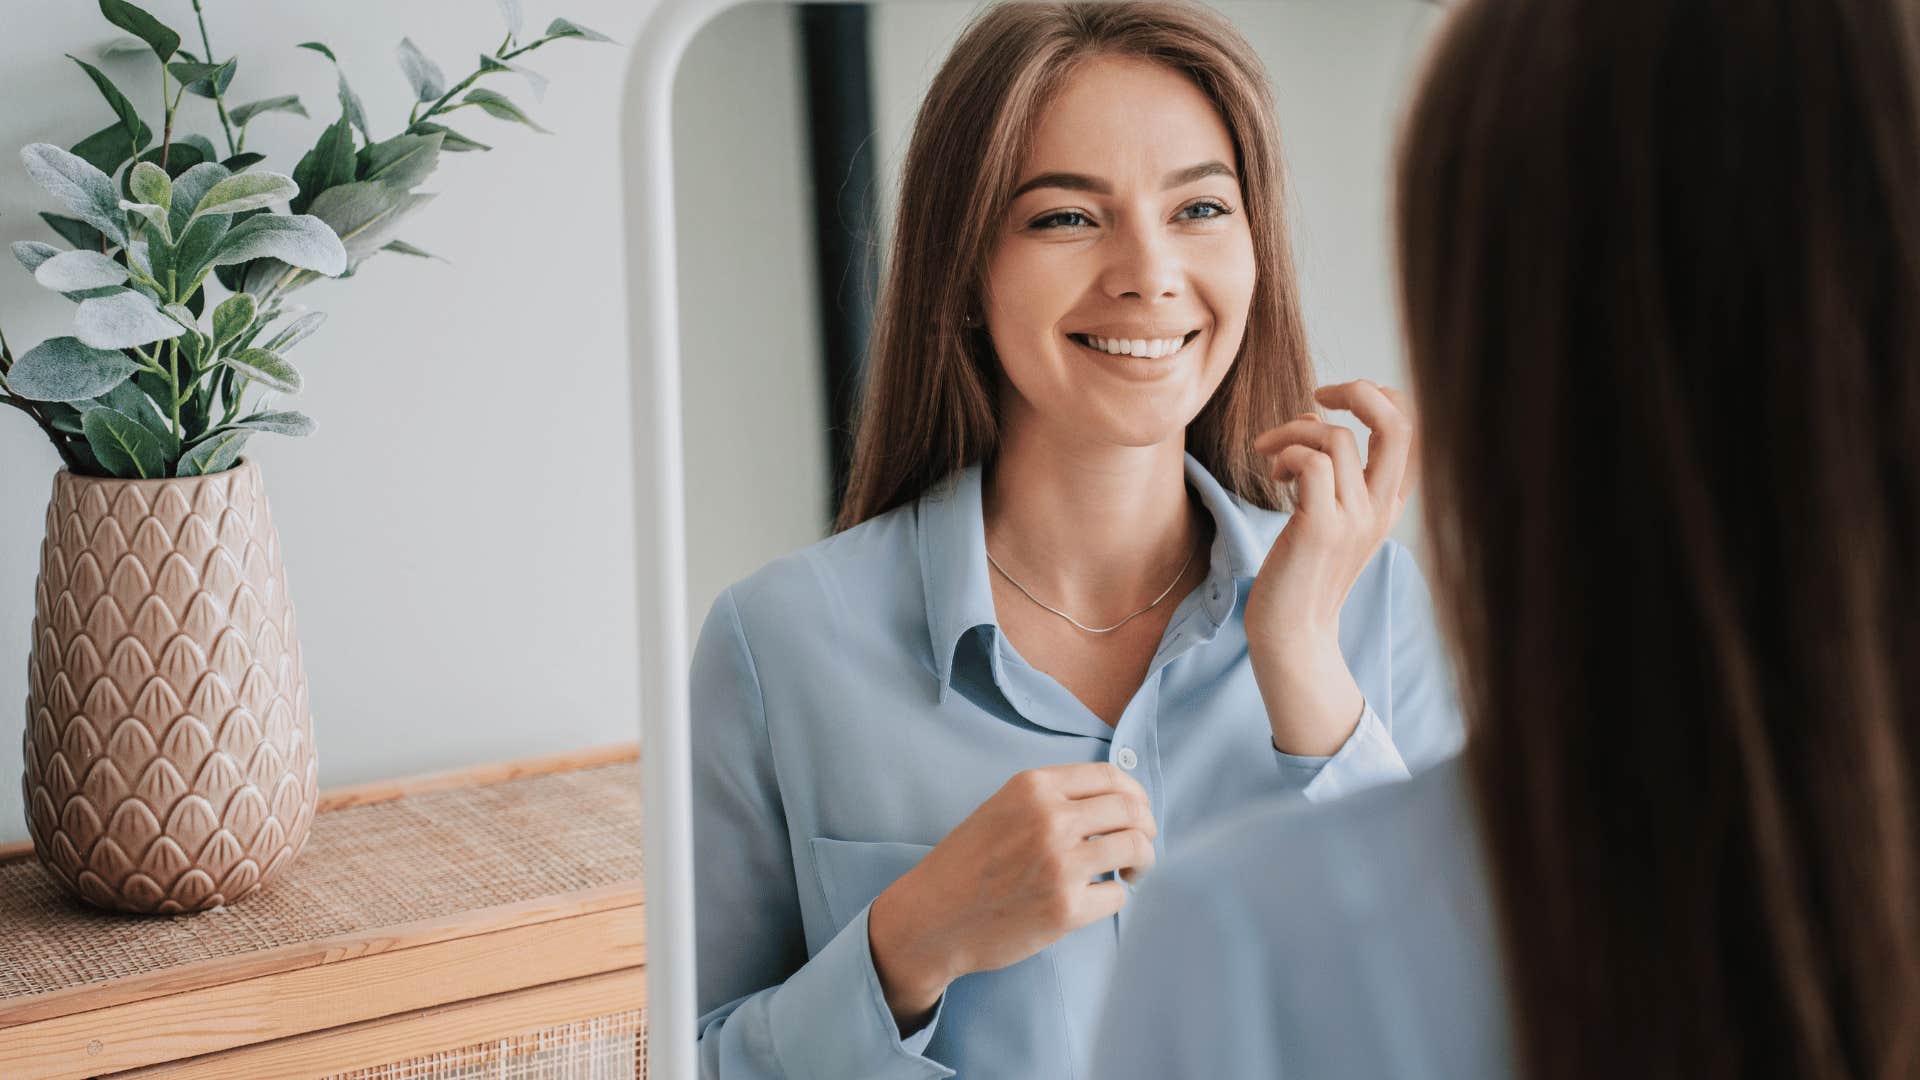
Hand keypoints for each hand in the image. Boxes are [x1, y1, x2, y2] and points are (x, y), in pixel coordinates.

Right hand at [867, 763, 1156, 1032]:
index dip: (1135, 794)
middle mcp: (1051, 819)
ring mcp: (1060, 864)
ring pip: (1135, 848)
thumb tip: (1113, 802)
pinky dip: (1115, 896)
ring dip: (1141, 862)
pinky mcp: (1066, 908)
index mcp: (1034, 788)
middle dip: (1146, 828)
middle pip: (1131, 810)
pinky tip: (1096, 899)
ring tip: (1129, 873)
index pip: (1110, 776)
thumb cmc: (966, 865)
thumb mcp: (1002, 808)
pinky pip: (1118, 895)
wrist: (931, 917)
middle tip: (1139, 846)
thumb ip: (1050, 799)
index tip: (1137, 812)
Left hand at [1244, 380, 1418, 754]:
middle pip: (1399, 423)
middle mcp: (1382, 507)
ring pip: (1338, 438)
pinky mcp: (1322, 529)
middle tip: (1318, 394)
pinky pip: (1313, 464)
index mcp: (1389, 501)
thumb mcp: (1328, 516)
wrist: (1291, 634)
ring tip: (1272, 458)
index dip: (1381, 396)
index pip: (1415, 427)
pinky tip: (1274, 477)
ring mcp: (1356, 519)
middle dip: (1358, 390)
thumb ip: (1333, 470)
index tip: (1334, 400)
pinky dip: (1287, 455)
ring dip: (1294, 431)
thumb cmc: (1299, 572)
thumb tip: (1314, 414)